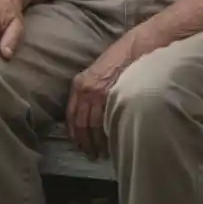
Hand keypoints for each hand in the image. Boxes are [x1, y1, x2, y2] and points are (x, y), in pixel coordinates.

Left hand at [65, 39, 134, 159]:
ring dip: (96, 142)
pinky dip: (108, 135)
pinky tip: (110, 143)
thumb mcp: (95, 75)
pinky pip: (107, 121)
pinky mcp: (112, 97)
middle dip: (84, 141)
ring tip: (100, 154)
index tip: (76, 143)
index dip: (73, 131)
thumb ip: (89, 92)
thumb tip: (87, 115)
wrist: (132, 49)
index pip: (70, 114)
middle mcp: (85, 90)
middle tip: (89, 154)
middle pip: (80, 123)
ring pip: (93, 126)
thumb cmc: (115, 61)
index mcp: (78, 84)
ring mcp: (98, 94)